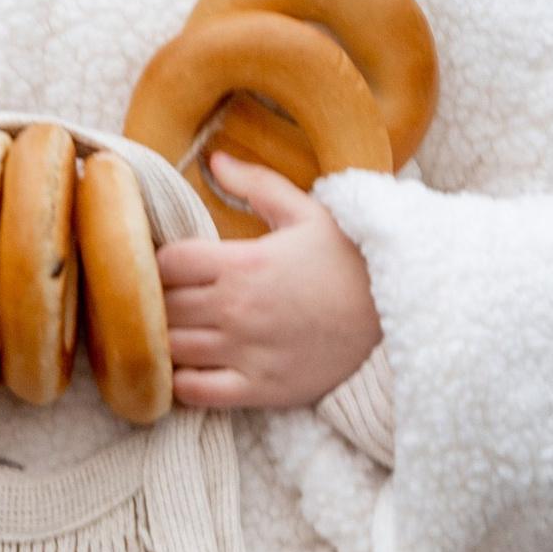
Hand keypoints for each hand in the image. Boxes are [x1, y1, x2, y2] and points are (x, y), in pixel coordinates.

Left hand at [156, 155, 382, 412]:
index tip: (169, 264)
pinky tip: (188, 367)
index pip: (165, 263)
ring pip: (171, 350)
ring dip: (163, 340)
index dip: (158, 261)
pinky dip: (181, 383)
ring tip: (171, 331)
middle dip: (154, 300)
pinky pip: (196, 393)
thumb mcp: (307, 211)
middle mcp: (237, 310)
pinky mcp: (259, 389)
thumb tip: (214, 158)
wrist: (398, 310)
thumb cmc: (351, 258)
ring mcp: (246, 353)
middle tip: (162, 298)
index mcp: (242, 264)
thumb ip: (256, 183)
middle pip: (160, 307)